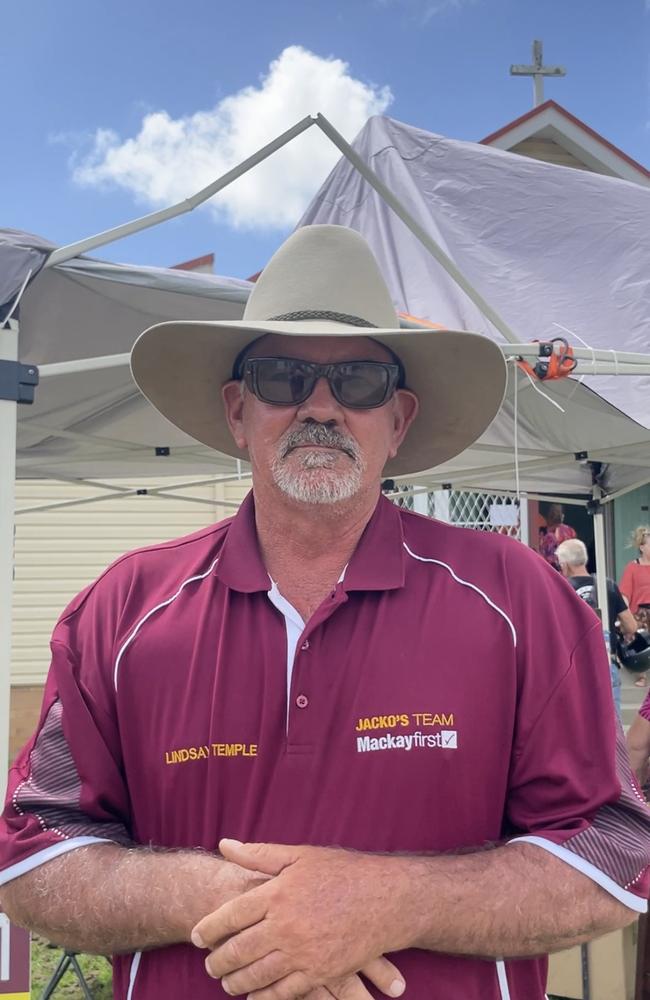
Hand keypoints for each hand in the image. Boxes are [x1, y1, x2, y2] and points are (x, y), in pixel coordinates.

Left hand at [192, 839, 409, 998]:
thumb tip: (224, 845)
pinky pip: (282, 992)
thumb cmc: (343, 872)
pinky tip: (253, 997)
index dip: (208, 928)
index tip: (196, 937)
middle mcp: (285, 925)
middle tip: (208, 965)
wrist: (388, 900)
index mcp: (278, 893)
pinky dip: (263, 997)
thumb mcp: (300, 856)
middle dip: (217, 961)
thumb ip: (259, 854)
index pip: (230, 915)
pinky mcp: (320, 973)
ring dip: (235, 981)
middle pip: (238, 949)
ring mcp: (302, 952)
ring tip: (226, 982)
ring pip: (256, 975)